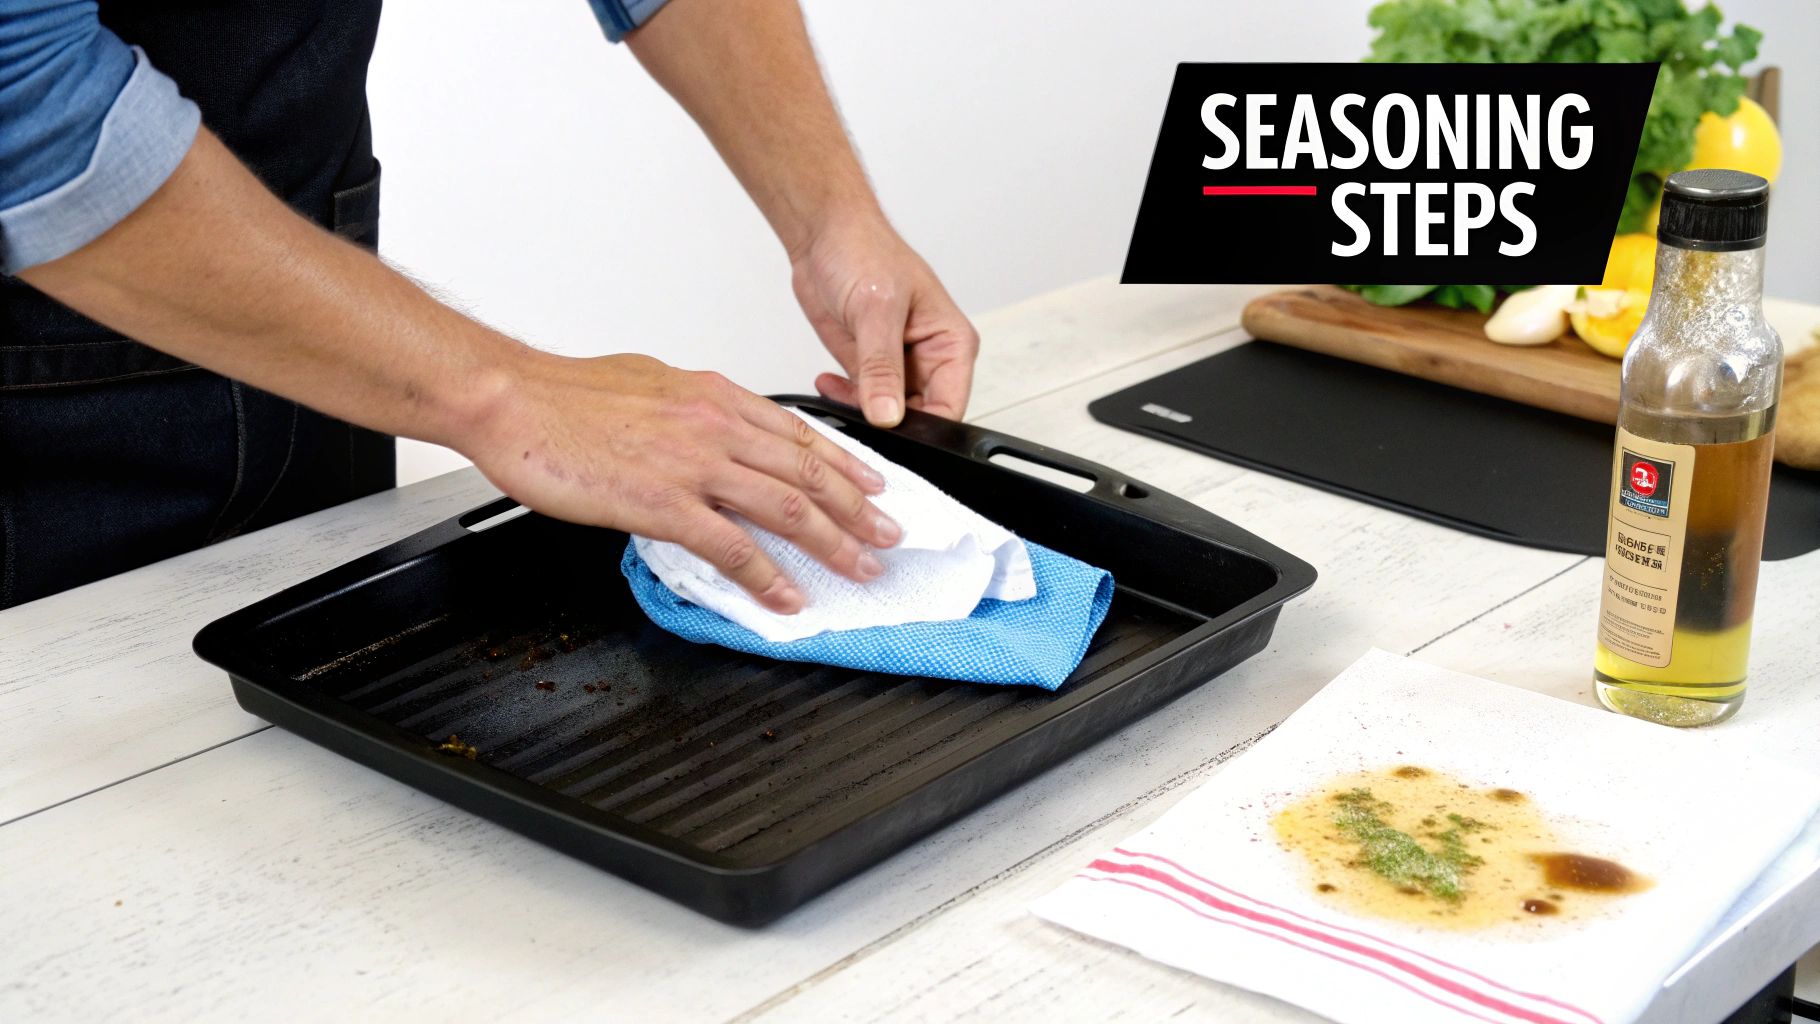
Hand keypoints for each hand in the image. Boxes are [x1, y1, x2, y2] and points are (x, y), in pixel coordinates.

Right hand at [461, 351, 901, 613]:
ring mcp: (695, 464)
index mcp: (715, 395)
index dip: (845, 464)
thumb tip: (715, 425)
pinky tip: (787, 596)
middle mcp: (716, 425)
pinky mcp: (665, 502)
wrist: (512, 398)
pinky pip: (734, 546)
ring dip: (833, 543)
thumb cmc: (567, 394)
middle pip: (809, 472)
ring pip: (787, 506)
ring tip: (860, 569)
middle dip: (858, 509)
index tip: (874, 487)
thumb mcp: (651, 381)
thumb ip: (693, 407)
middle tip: (889, 536)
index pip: (799, 433)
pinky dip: (768, 576)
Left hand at [790, 213, 979, 426]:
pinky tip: (827, 382)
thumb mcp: (876, 309)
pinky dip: (844, 402)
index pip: (950, 407)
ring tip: (839, 389)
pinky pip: (863, 402)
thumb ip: (882, 367)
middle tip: (859, 415)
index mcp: (951, 343)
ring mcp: (899, 366)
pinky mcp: (869, 368)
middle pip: (921, 419)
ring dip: (863, 413)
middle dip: (891, 426)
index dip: (924, 431)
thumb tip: (888, 414)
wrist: (824, 234)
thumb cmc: (864, 250)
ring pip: (889, 416)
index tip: (892, 436)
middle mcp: (931, 359)